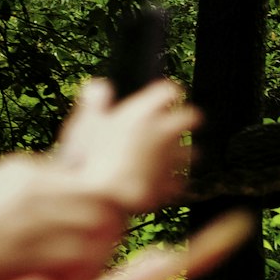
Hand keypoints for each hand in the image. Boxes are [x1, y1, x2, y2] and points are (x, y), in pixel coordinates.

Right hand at [0, 155, 127, 279]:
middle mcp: (37, 188)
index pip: (88, 179)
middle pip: (102, 201)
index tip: (97, 225)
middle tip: (100, 249)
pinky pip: (78, 259)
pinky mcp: (29, 251)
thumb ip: (33, 189)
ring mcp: (34, 219)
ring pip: (97, 229)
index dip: (99, 205)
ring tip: (86, 267)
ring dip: (99, 250)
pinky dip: (81, 272)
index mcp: (29, 170)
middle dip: (108, 225)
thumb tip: (64, 194)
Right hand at [57, 77, 198, 211]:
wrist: (100, 195)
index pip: (169, 90)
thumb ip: (95, 101)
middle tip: (179, 124)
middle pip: (193, 117)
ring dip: (184, 153)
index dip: (167, 92)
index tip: (164, 97)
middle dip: (189, 119)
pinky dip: (174, 181)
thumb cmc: (90, 156)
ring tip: (170, 157)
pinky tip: (162, 181)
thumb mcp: (87, 122)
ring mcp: (170, 160)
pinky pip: (180, 181)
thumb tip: (101, 85)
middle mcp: (163, 133)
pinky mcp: (169, 185)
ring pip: (193, 152)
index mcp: (144, 114)